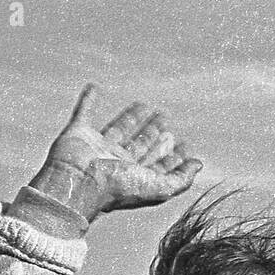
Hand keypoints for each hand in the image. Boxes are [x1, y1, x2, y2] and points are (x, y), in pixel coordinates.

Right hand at [27, 84, 202, 221]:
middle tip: (166, 119)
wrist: (76, 184)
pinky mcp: (78, 133)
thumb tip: (198, 165)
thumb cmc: (116, 188)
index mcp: (134, 177)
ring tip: (144, 105)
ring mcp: (97, 148)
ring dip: (130, 117)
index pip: (157, 165)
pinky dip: (87, 100)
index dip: (171, 156)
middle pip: (139, 146)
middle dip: (154, 134)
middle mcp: (117, 164)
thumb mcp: (158, 187)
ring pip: (118, 129)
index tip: (184, 145)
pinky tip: (94, 87)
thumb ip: (180, 179)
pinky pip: (83, 112)